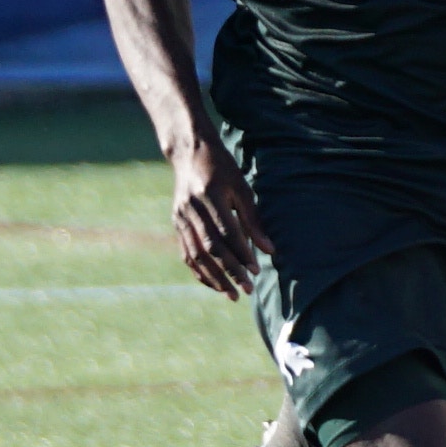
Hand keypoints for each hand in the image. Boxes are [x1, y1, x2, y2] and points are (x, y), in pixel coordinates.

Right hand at [162, 132, 266, 295]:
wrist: (189, 152)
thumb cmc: (222, 168)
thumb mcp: (242, 188)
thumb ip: (254, 220)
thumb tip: (269, 250)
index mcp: (211, 195)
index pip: (228, 233)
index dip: (242, 254)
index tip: (256, 271)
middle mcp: (192, 208)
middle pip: (211, 248)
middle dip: (230, 271)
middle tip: (247, 289)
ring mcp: (180, 217)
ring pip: (196, 255)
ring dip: (214, 277)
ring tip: (231, 294)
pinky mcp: (175, 223)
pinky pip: (186, 253)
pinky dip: (199, 271)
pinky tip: (213, 283)